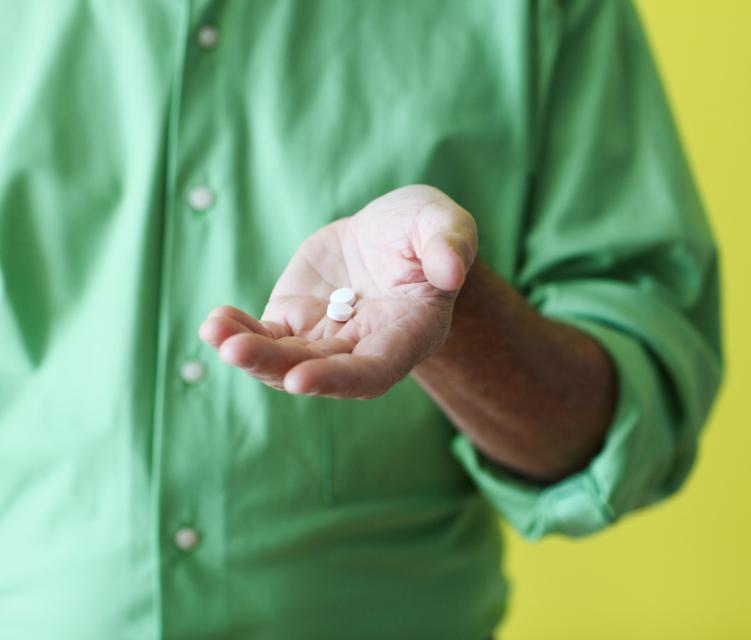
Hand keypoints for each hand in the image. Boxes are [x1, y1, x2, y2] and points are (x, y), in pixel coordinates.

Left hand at [198, 185, 477, 398]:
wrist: (392, 230)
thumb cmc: (426, 229)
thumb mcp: (445, 224)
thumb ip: (450, 246)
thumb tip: (450, 272)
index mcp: (409, 333)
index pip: (374, 370)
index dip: (338, 380)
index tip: (299, 380)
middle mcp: (365, 347)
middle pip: (320, 370)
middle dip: (276, 365)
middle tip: (235, 351)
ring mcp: (328, 338)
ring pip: (286, 359)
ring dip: (249, 353)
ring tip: (214, 331)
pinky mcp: (297, 320)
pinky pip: (266, 335)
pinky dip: (239, 332)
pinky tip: (215, 322)